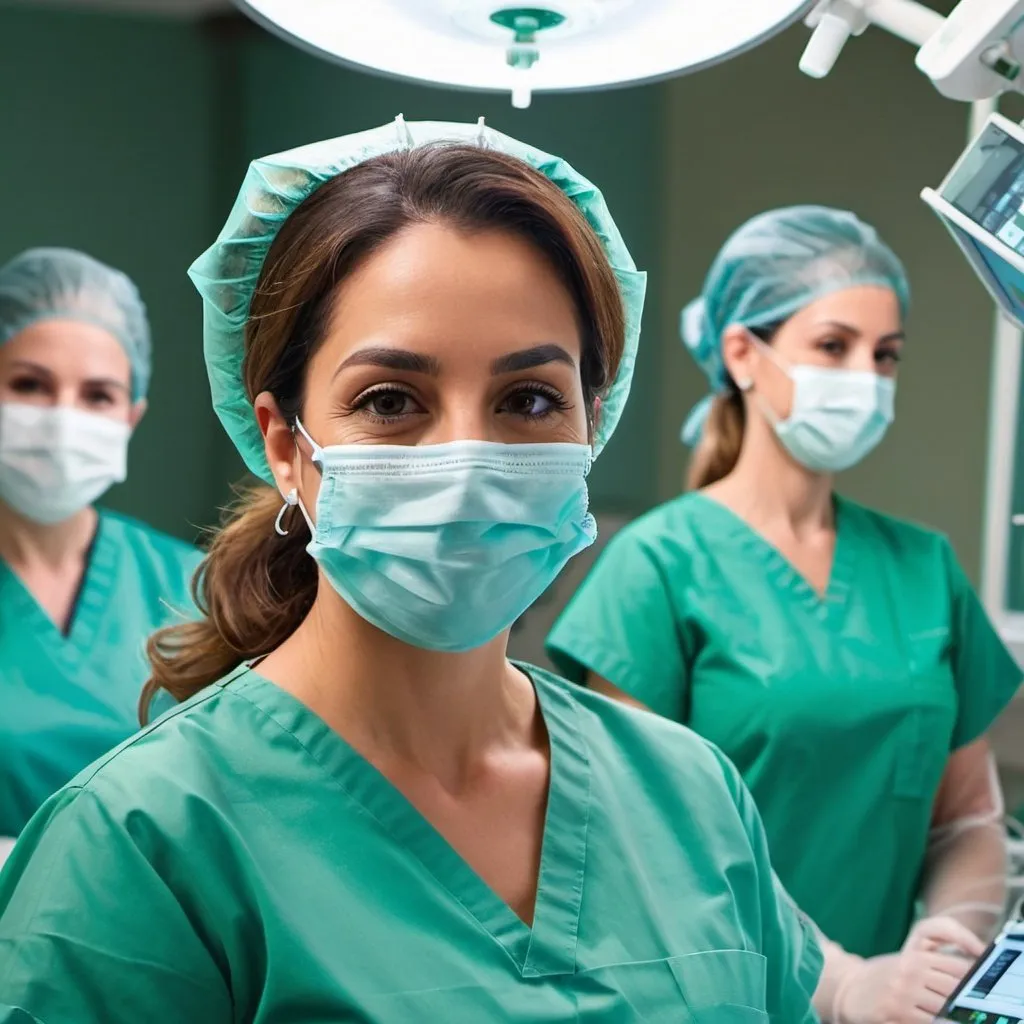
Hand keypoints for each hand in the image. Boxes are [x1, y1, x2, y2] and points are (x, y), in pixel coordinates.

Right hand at [832, 916, 984, 1022]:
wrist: (848, 989)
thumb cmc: (883, 978)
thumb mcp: (906, 964)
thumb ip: (934, 968)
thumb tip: (966, 981)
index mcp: (915, 956)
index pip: (957, 967)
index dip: (976, 981)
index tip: (984, 992)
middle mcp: (910, 971)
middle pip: (954, 989)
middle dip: (969, 1002)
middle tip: (977, 1009)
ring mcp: (903, 993)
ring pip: (944, 1009)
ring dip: (956, 1016)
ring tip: (963, 1017)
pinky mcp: (895, 1012)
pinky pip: (928, 1023)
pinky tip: (946, 1023)